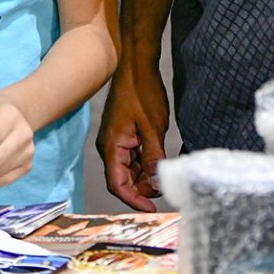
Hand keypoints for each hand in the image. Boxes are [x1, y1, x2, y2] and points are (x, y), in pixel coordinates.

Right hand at [97, 59, 168, 210]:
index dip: (134, 199)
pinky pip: (131, 157)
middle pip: (122, 179)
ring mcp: (116, 140)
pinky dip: (144, 163)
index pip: (117, 184)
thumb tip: (157, 184)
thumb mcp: (153, 127)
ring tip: (164, 177)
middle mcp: (110, 146)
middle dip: (142, 189)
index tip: (152, 209)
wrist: (135, 65)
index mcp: (112, 146)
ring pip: (128, 169)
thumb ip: (153, 157)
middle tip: (164, 191)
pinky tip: (159, 162)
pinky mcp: (123, 134)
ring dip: (144, 176)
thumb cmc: (142, 92)